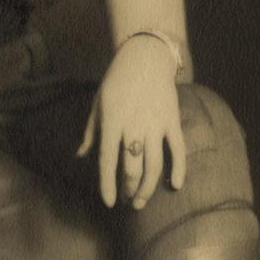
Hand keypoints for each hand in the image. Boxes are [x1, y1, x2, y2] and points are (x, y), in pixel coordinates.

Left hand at [77, 36, 185, 208]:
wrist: (146, 57)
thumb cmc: (117, 81)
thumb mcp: (98, 104)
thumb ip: (91, 132)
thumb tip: (81, 156)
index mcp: (112, 121)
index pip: (108, 160)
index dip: (107, 184)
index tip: (109, 202)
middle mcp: (133, 125)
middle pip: (133, 168)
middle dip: (129, 189)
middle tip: (127, 201)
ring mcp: (155, 124)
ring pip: (154, 164)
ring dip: (148, 187)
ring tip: (141, 200)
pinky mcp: (172, 120)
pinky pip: (179, 149)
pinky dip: (179, 168)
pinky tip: (176, 185)